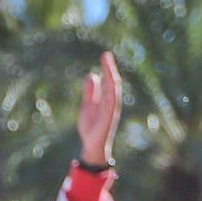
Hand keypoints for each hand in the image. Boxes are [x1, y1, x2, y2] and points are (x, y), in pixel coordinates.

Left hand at [77, 50, 121, 168]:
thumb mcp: (87, 105)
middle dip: (110, 69)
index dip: (107, 68)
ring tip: (108, 65)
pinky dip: (112, 92)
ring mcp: (111, 110)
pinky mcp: (108, 118)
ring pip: (113, 91)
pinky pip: (112, 103)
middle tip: (106, 55)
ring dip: (111, 77)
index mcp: (107, 99)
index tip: (105, 55)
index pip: (109, 80)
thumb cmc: (91, 127)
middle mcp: (111, 103)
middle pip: (113, 82)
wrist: (90, 145)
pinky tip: (110, 82)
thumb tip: (92, 75)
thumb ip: (90, 92)